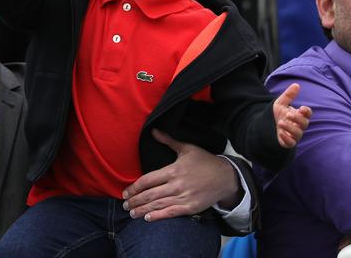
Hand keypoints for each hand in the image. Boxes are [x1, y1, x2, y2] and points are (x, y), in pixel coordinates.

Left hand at [122, 129, 240, 221]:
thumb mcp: (187, 148)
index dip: (134, 187)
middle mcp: (176, 184)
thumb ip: (168, 141)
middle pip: (150, 194)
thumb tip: (153, 131)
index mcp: (173, 170)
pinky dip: (158, 216)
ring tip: (131, 213)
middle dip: (135, 200)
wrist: (225, 177)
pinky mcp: (190, 207)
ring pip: (157, 205)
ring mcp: (183, 197)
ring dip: (142, 210)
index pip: (148, 180)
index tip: (125, 192)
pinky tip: (147, 218)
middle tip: (125, 204)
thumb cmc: (205, 161)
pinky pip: (170, 213)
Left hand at [272, 83, 311, 147]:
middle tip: (288, 114)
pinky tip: (281, 133)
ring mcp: (294, 135)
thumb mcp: (281, 103)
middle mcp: (299, 126)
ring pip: (298, 134)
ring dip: (290, 128)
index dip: (307, 112)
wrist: (267, 126)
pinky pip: (291, 143)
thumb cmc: (278, 114)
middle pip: (304, 124)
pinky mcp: (288, 142)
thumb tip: (296, 85)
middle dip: (298, 119)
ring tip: (280, 122)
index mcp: (299, 116)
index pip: (308, 114)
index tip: (302, 108)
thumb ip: (288, 95)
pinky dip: (287, 139)